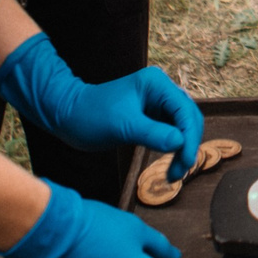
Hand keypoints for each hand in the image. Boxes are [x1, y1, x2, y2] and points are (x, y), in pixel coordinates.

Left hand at [0, 33, 203, 171]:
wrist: (68, 117)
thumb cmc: (90, 116)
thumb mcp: (122, 126)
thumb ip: (153, 133)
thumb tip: (180, 143)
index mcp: (156, 84)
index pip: (185, 110)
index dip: (190, 137)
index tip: (186, 160)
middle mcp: (161, 90)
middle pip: (189, 119)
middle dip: (188, 145)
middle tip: (181, 171)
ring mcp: (157, 104)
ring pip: (182, 128)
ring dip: (182, 150)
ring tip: (174, 174)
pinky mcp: (151, 117)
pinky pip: (171, 134)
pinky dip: (173, 150)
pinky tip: (169, 165)